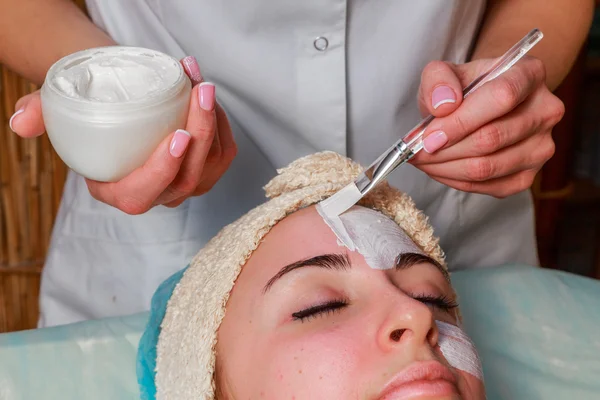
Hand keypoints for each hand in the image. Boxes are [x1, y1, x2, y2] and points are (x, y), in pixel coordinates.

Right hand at [9, 56, 236, 213]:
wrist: (117, 104)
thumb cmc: (92, 110)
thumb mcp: (61, 111)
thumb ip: (40, 115)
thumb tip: (21, 122)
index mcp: (118, 191)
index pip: (143, 195)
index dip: (162, 171)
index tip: (176, 135)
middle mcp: (155, 194)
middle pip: (187, 179)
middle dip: (200, 133)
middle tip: (199, 90)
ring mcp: (184, 184)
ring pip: (211, 165)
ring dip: (213, 122)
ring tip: (200, 82)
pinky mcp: (205, 169)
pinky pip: (224, 153)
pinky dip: (221, 122)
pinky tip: (206, 93)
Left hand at [410, 56, 564, 197]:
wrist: (482, 105)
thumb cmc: (464, 88)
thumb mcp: (445, 72)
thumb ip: (438, 79)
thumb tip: (443, 104)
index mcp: (529, 74)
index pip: (502, 97)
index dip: (461, 121)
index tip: (429, 136)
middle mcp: (545, 110)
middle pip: (491, 138)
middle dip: (445, 149)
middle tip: (417, 151)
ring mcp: (541, 146)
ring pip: (487, 167)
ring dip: (446, 168)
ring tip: (423, 159)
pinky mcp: (529, 175)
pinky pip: (488, 186)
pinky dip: (456, 181)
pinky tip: (440, 169)